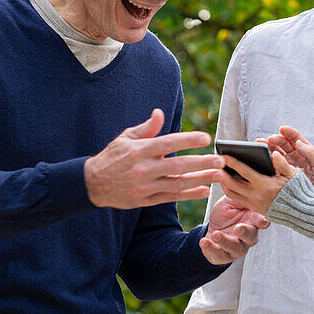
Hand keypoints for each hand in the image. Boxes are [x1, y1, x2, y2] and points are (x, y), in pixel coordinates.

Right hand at [85, 109, 223, 208]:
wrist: (93, 183)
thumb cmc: (113, 156)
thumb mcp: (125, 138)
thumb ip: (146, 128)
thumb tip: (159, 113)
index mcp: (139, 150)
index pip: (167, 143)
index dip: (187, 140)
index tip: (206, 138)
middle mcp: (143, 169)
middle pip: (177, 166)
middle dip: (201, 163)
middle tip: (220, 161)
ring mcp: (145, 186)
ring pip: (177, 184)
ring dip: (200, 180)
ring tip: (218, 175)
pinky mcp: (145, 200)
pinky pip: (170, 197)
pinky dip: (188, 194)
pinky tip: (204, 190)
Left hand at [199, 196, 267, 263]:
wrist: (213, 227)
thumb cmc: (227, 212)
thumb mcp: (231, 201)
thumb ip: (239, 196)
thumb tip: (243, 183)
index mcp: (252, 221)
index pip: (261, 221)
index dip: (263, 222)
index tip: (262, 222)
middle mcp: (248, 237)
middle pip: (250, 236)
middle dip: (245, 233)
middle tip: (238, 228)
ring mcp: (237, 248)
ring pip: (235, 247)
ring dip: (225, 241)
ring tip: (215, 235)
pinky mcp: (224, 256)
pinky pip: (218, 255)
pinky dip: (211, 249)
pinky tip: (204, 242)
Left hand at [215, 148, 296, 215]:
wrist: (298, 211)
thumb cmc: (296, 189)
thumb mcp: (292, 175)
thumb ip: (282, 163)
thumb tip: (273, 154)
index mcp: (264, 185)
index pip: (243, 171)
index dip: (231, 162)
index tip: (223, 154)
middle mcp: (255, 195)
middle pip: (230, 183)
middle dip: (220, 172)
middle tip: (214, 162)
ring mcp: (252, 203)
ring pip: (230, 192)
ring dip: (222, 181)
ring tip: (219, 170)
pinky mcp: (252, 207)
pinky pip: (235, 198)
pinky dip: (228, 188)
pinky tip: (227, 179)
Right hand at [265, 126, 313, 188]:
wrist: (313, 197)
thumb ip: (311, 154)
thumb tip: (299, 142)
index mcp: (305, 150)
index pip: (296, 137)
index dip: (289, 132)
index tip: (282, 129)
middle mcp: (295, 154)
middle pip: (284, 142)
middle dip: (276, 138)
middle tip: (269, 139)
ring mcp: (286, 161)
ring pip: (276, 149)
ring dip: (268, 144)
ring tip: (261, 142)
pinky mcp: (280, 169)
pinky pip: (272, 160)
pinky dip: (266, 155)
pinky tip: (261, 153)